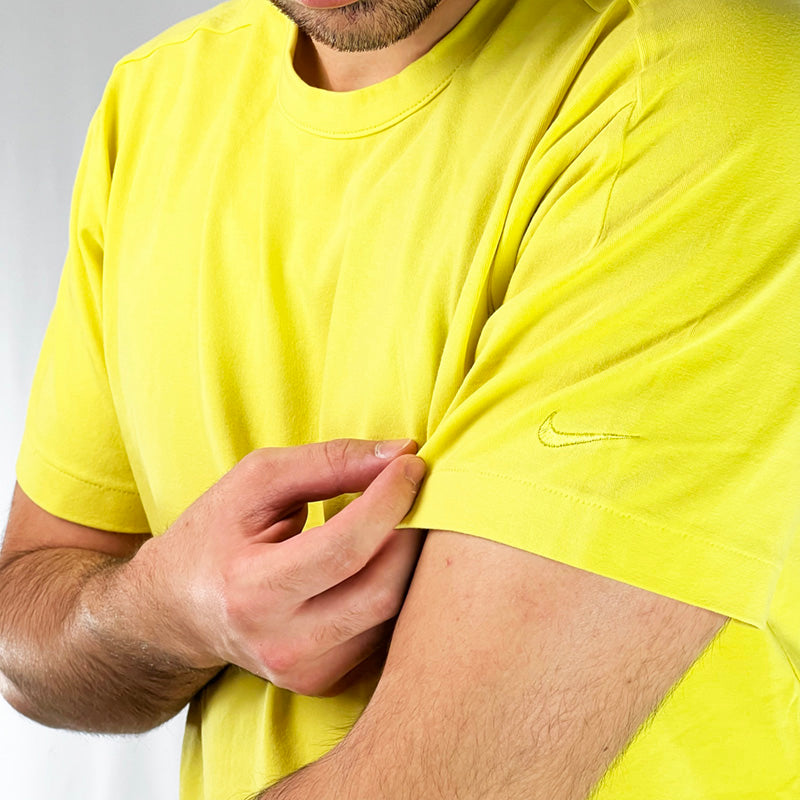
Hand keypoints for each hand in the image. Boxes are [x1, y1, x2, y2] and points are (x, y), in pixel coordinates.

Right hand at [132, 438, 425, 694]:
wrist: (174, 611)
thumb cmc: (215, 534)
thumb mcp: (257, 481)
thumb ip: (330, 461)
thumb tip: (402, 452)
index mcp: (251, 589)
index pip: (346, 547)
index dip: (391, 500)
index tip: (412, 464)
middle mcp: (280, 644)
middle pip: (382, 589)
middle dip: (412, 533)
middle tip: (414, 494)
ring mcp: (304, 672)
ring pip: (392, 614)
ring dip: (409, 561)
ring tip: (397, 523)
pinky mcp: (322, 681)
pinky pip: (383, 633)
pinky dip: (392, 588)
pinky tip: (376, 562)